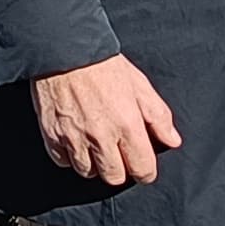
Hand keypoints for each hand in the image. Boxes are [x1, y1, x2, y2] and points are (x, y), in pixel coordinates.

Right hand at [34, 53, 181, 185]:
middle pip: (114, 176)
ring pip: (87, 172)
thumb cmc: (103, 64)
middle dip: (119, 168)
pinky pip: (63, 161)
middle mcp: (101, 136)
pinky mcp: (52, 134)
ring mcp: (74, 137)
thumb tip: (172, 140)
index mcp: (127, 125)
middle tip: (117, 152)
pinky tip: (75, 140)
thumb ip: (158, 116)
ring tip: (95, 145)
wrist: (65, 49)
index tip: (141, 163)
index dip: (145, 170)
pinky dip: (69, 155)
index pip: (142, 169)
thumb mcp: (139, 85)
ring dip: (93, 163)